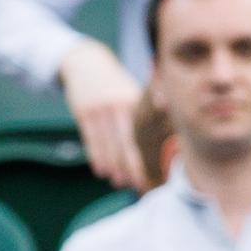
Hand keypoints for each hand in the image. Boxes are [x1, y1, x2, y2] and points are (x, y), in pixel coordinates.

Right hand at [58, 40, 146, 188]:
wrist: (86, 63)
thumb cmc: (116, 84)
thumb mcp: (132, 92)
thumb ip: (145, 112)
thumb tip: (167, 136)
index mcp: (136, 103)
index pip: (144, 136)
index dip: (150, 156)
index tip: (158, 175)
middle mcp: (119, 107)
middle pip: (127, 144)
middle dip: (133, 167)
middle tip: (140, 186)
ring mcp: (100, 110)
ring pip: (108, 145)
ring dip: (115, 166)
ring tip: (121, 183)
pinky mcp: (83, 112)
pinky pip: (91, 139)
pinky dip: (97, 156)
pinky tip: (102, 171)